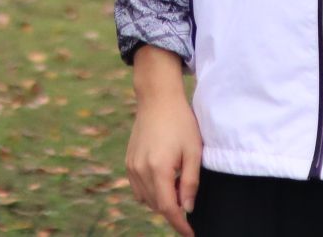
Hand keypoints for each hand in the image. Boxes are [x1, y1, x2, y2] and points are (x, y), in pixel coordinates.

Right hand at [125, 46, 201, 235]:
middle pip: (157, 206)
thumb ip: (191, 182)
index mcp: (158, 169)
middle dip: (173, 209)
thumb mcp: (193, 151)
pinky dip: (151, 191)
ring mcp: (131, 167)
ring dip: (162, 200)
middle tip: (188, 195)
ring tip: (177, 181)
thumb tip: (188, 208)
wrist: (157, 99)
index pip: (169, 209)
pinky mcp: (128, 162)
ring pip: (146, 199)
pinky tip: (164, 177)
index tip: (190, 233)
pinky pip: (138, 188)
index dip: (180, 225)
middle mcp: (140, 171)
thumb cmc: (180, 122)